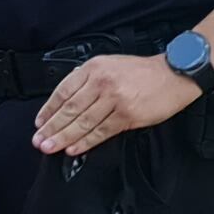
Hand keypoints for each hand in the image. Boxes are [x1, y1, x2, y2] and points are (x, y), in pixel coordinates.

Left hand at [30, 51, 194, 156]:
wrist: (174, 74)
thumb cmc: (143, 71)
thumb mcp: (111, 64)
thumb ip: (89, 79)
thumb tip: (68, 101)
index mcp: (95, 68)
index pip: (64, 90)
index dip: (49, 109)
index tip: (40, 122)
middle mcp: (102, 82)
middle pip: (70, 108)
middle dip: (52, 127)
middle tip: (39, 140)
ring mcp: (114, 99)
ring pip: (83, 122)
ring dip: (64, 137)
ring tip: (50, 147)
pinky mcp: (127, 115)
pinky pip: (101, 131)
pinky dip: (86, 141)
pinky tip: (74, 148)